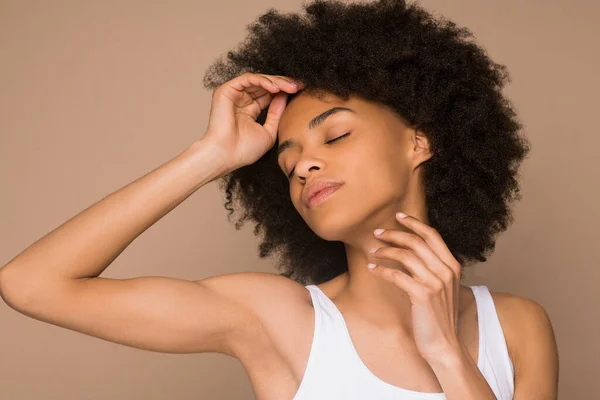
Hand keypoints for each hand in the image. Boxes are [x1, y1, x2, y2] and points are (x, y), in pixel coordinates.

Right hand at [202, 72, 304, 170]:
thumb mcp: (268, 131)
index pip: (269, 95)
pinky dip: (263, 81)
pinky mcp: (226, 90)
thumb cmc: (244, 150)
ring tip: (291, 87)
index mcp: (249, 111)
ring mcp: (233, 94)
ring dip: (277, 82)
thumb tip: (284, 96)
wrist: (226, 155)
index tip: (302, 90)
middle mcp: (241, 101)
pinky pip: (248, 79)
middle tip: (300, 85)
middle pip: (265, 85)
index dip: (285, 91)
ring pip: (258, 80)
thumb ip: (276, 114)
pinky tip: (276, 88)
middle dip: (284, 84)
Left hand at [367, 212, 462, 361]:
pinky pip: (396, 275)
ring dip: (385, 251)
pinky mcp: (422, 294)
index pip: (432, 235)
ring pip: (405, 255)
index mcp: (452, 266)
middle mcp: (446, 271)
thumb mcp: (442, 288)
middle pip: (416, 241)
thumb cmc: (439, 316)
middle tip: (378, 233)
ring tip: (372, 251)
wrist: (444, 345)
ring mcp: (435, 282)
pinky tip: (372, 269)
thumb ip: (433, 268)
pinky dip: (381, 270)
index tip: (398, 216)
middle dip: (394, 233)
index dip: (414, 223)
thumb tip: (412, 251)